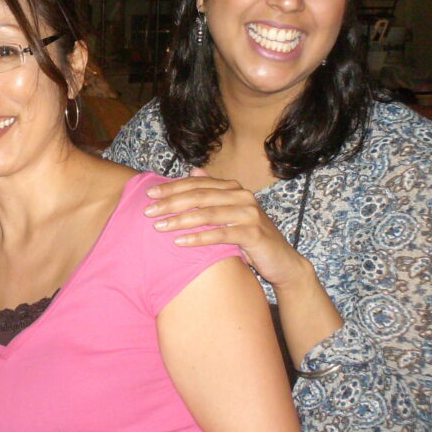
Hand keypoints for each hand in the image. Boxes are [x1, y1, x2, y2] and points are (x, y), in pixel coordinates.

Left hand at [143, 169, 307, 288]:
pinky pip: (220, 234)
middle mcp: (242, 196)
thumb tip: (192, 169)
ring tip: (159, 227)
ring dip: (180, 220)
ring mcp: (250, 214)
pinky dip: (198, 238)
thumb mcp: (230, 212)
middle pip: (199, 196)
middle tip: (148, 211)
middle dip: (170, 203)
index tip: (149, 195)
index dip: (172, 188)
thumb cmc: (250, 237)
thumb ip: (212, 192)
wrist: (283, 262)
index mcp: (233, 188)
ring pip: (207, 214)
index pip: (197, 183)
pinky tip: (180, 243)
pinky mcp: (254, 233)